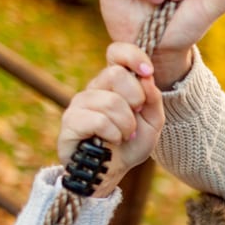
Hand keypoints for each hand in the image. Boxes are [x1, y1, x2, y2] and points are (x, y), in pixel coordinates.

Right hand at [58, 44, 164, 195]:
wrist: (113, 172)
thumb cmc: (131, 144)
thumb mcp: (153, 122)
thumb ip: (154, 99)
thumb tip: (146, 77)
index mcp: (115, 83)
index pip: (117, 52)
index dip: (132, 55)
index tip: (147, 71)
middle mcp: (95, 87)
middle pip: (116, 74)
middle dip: (136, 99)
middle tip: (136, 117)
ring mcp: (80, 103)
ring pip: (110, 101)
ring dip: (126, 124)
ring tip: (125, 136)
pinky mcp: (70, 122)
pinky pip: (97, 120)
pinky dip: (112, 133)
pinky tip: (111, 141)